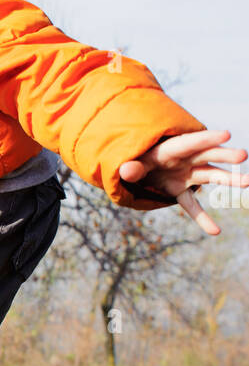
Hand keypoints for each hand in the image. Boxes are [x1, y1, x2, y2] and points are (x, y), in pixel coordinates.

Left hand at [119, 130, 247, 234]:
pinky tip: (214, 231)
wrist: (137, 168)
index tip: (226, 134)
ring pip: (210, 176)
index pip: (190, 142)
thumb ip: (131, 167)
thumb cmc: (136, 159)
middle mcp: (184, 160)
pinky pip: (193, 205)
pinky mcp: (181, 190)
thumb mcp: (131, 161)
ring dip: (228, 179)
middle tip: (242, 156)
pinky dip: (202, 218)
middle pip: (207, 156)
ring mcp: (187, 175)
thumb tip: (127, 170)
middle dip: (223, 155)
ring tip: (247, 182)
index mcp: (171, 149)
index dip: (207, 138)